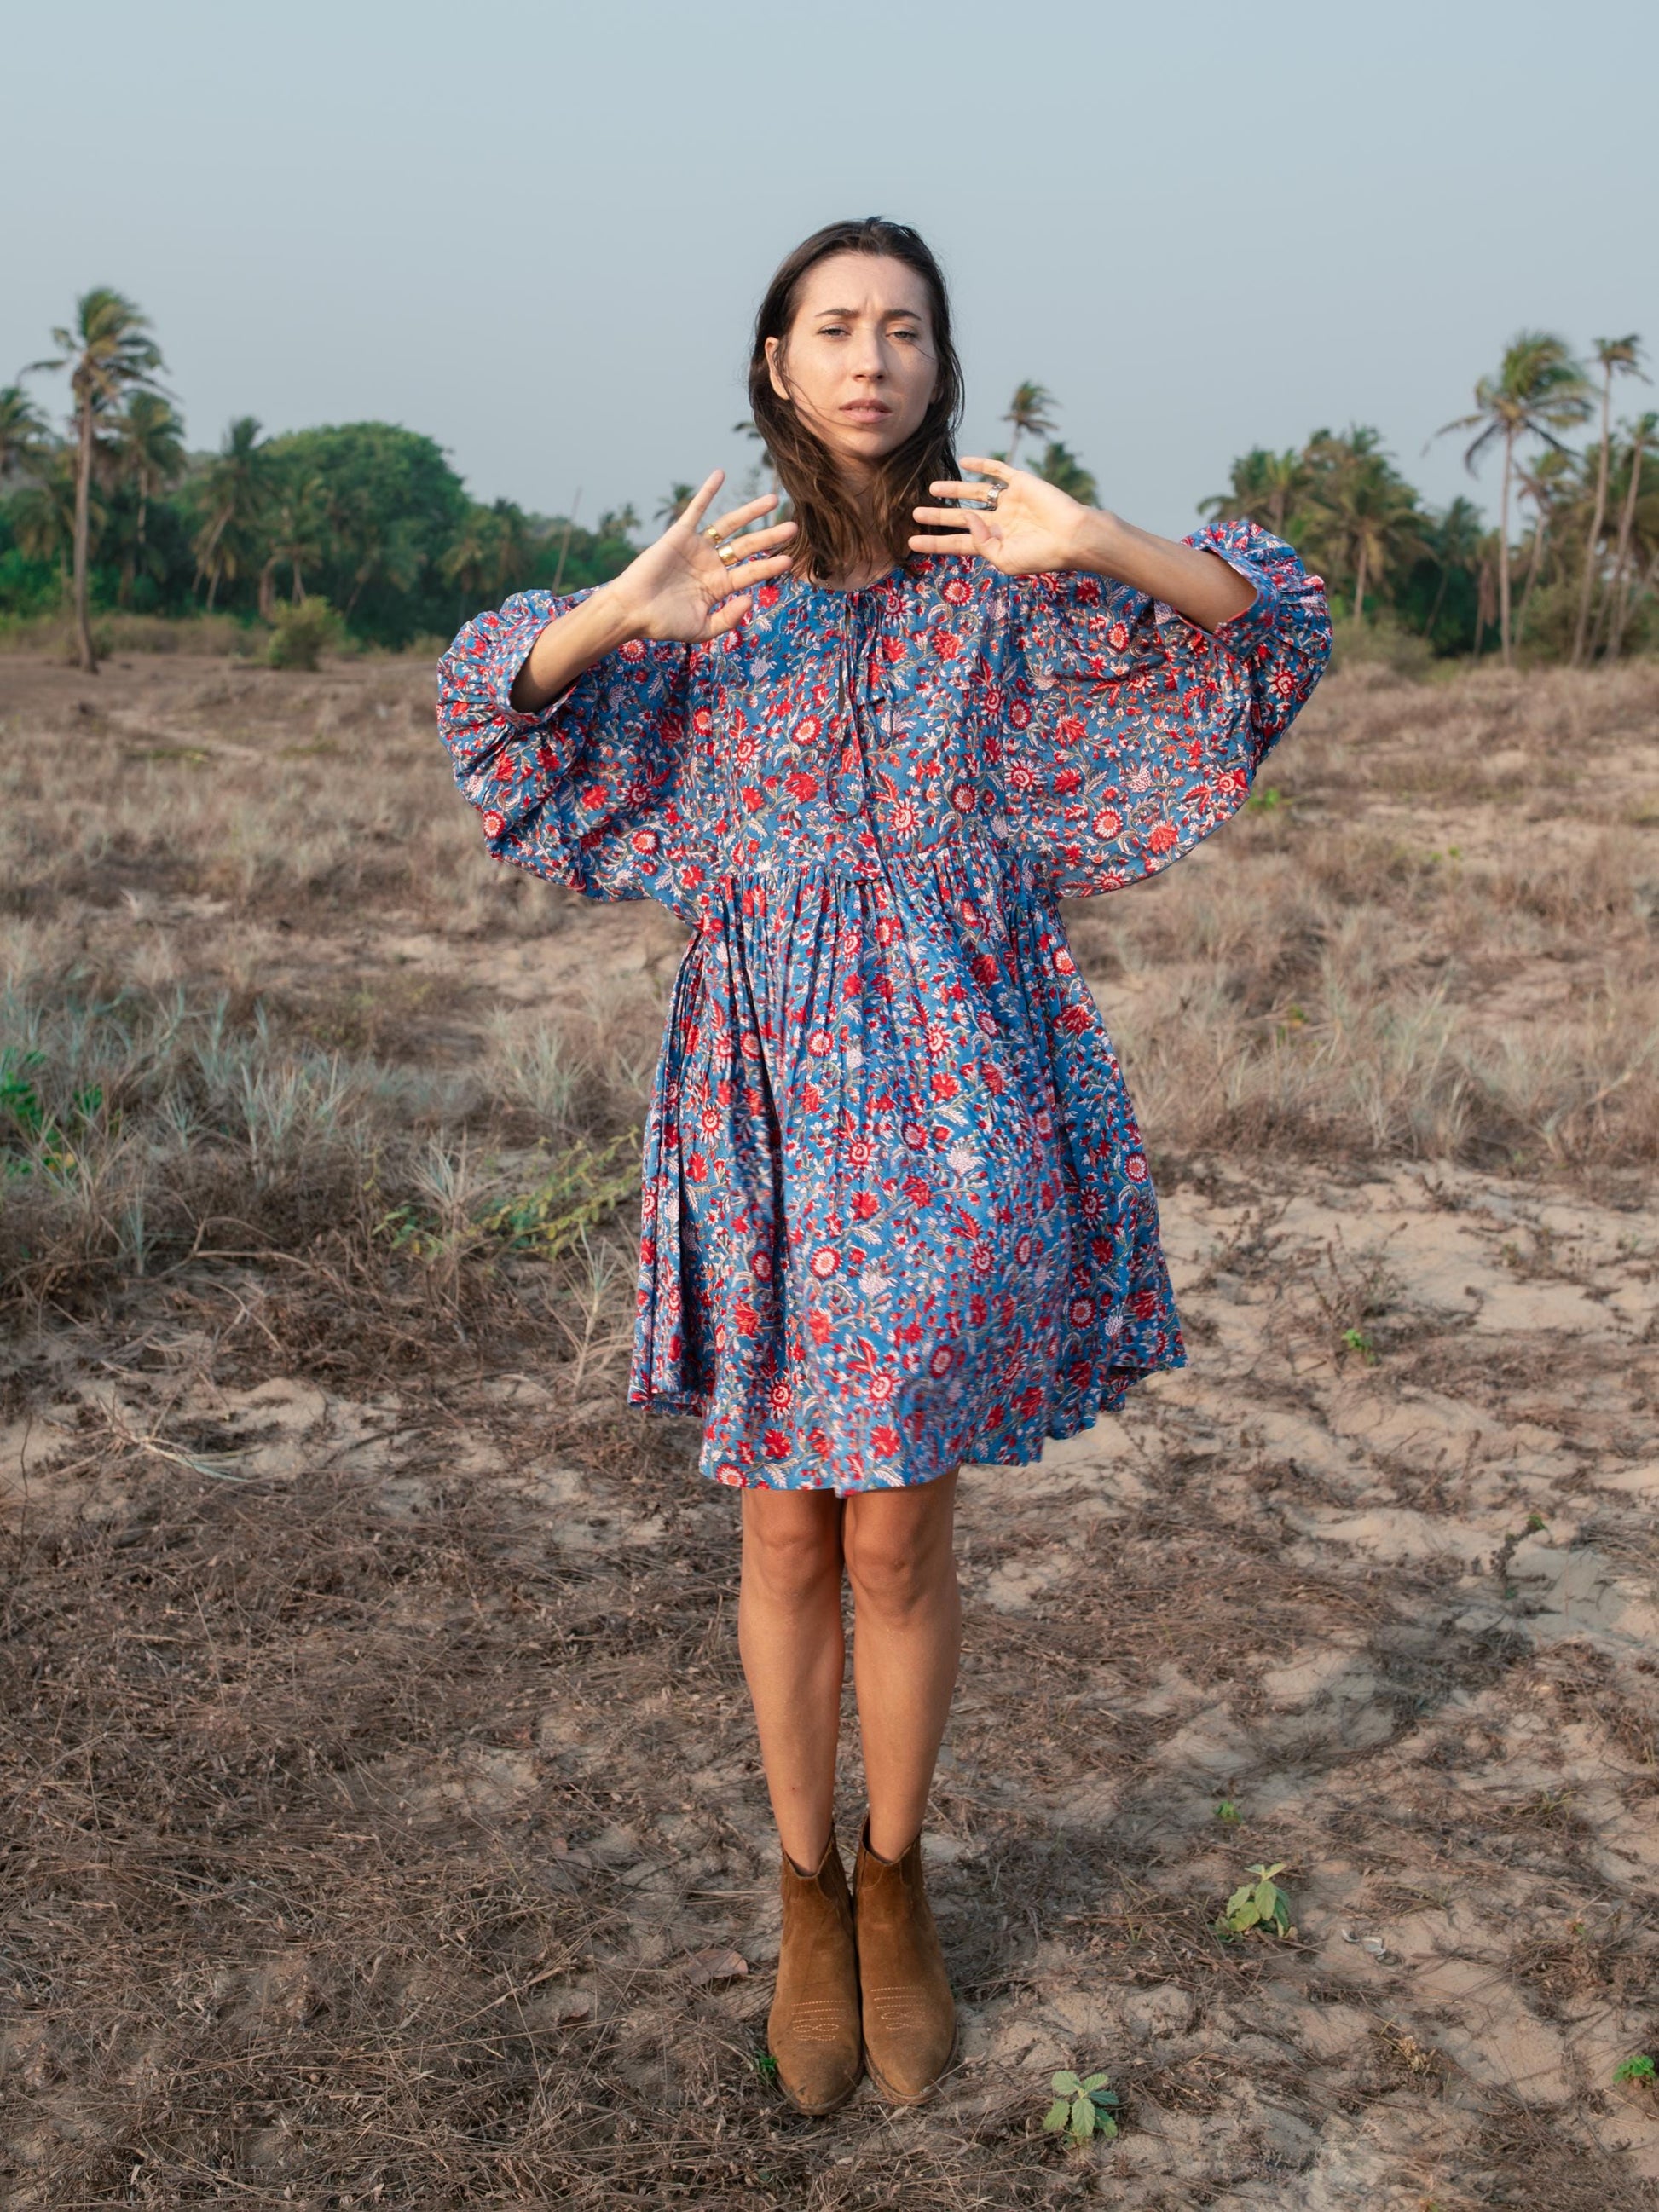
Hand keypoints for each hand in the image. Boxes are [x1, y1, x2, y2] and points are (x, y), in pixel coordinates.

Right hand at [608, 470, 795, 641]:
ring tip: (772, 500)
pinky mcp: (679, 535)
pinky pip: (697, 509)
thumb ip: (728, 618)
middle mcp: (711, 564)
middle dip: (770, 537)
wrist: (633, 611)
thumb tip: (750, 598)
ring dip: (751, 512)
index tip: (790, 559)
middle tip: (793, 527)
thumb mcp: (702, 629)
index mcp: (719, 586)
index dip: (770, 566)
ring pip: (730, 525)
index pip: (751, 573)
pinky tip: (721, 475)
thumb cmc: (664, 624)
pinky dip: (708, 492)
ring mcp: (697, 548)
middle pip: (748, 546)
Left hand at [909, 457, 1094, 576]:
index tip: (912, 542)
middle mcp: (999, 522)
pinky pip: (997, 471)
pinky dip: (981, 464)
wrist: (1071, 536)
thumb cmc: (1040, 555)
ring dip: (954, 489)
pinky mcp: (1020, 483)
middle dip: (938, 516)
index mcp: (994, 544)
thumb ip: (980, 542)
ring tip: (932, 488)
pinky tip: (964, 461)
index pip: (957, 543)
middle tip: (914, 514)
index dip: (935, 542)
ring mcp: (1009, 502)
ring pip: (974, 493)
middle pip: (960, 518)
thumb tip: (966, 517)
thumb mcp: (1003, 560)